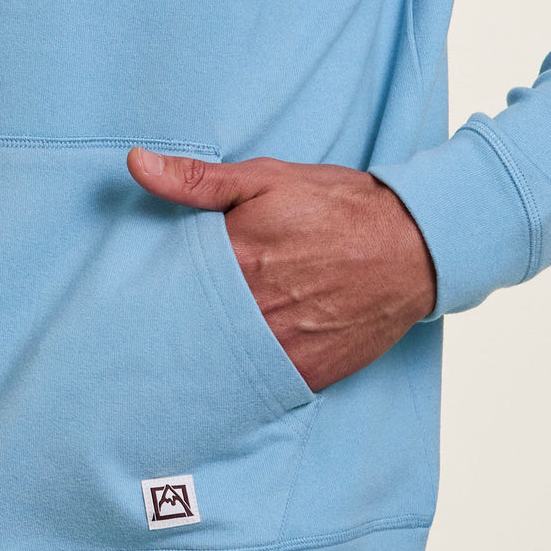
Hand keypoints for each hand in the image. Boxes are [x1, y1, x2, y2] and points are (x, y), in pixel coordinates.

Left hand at [126, 148, 436, 392]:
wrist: (413, 247)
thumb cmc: (342, 209)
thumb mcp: (269, 178)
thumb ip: (199, 180)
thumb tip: (137, 165)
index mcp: (237, 259)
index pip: (173, 283)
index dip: (159, 289)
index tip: (144, 295)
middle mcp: (255, 307)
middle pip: (194, 327)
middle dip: (178, 327)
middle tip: (159, 331)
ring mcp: (282, 345)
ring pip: (222, 361)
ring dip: (206, 357)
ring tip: (189, 354)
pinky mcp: (308, 372)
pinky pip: (261, 385)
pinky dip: (245, 379)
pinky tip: (234, 369)